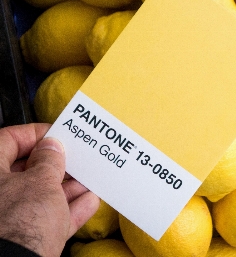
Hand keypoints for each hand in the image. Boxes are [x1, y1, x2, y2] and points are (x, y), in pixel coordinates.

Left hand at [0, 123, 99, 256]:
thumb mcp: (41, 180)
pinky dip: (69, 210)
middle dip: (58, 163)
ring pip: (40, 195)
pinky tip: (89, 201)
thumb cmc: (18, 224)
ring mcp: (9, 219)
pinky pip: (49, 219)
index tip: (58, 133)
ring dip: (68, 187)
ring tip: (89, 178)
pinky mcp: (25, 239)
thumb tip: (52, 147)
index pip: (10, 140)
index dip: (37, 134)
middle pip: (28, 170)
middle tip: (76, 156)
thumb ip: (50, 159)